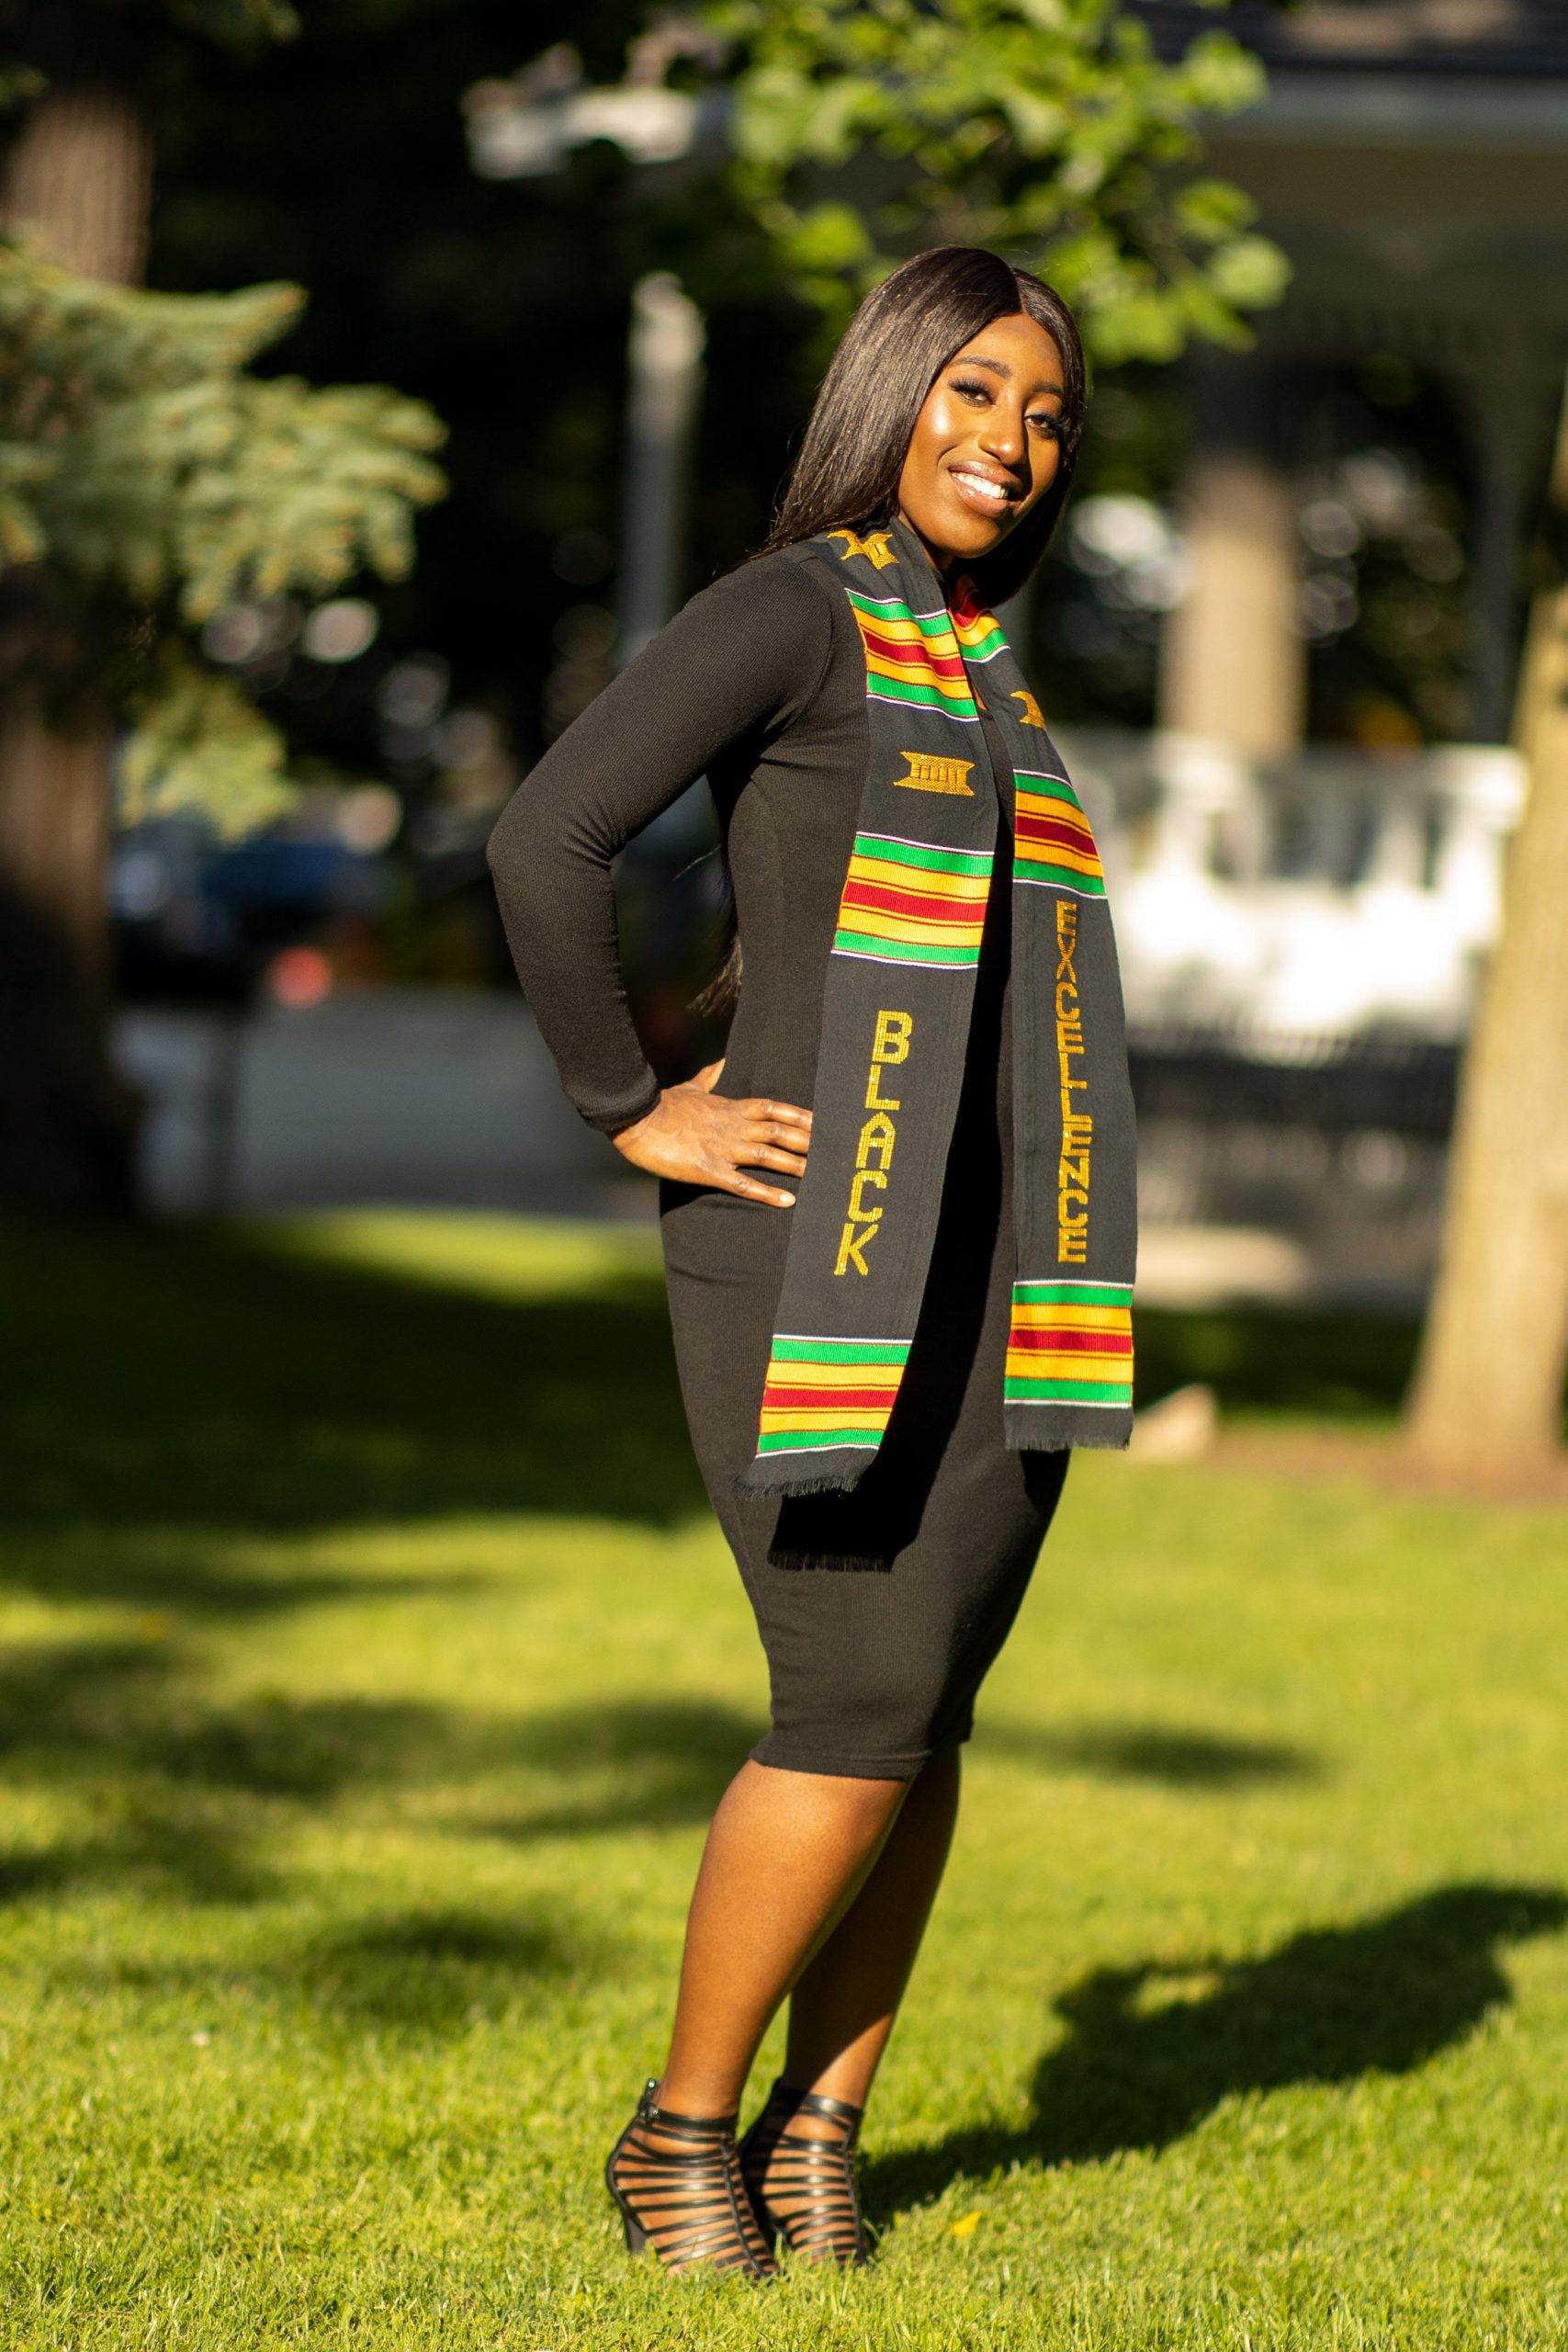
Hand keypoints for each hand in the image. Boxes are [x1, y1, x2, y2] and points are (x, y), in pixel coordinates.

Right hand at [610, 1061, 810, 1206]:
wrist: (636, 1120)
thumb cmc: (662, 1105)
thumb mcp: (690, 1087)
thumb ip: (710, 1077)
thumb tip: (722, 1062)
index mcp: (729, 1108)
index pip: (773, 1108)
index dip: (799, 1115)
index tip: (822, 1122)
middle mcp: (732, 1127)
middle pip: (778, 1132)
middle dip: (806, 1141)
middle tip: (832, 1151)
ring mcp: (722, 1148)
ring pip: (767, 1155)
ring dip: (793, 1165)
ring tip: (817, 1176)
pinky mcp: (708, 1170)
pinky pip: (743, 1183)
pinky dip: (766, 1193)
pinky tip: (787, 1202)